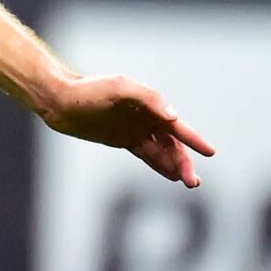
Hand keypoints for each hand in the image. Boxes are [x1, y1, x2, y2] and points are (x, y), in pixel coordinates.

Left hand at [41, 74, 213, 186]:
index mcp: (149, 104)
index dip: (194, 139)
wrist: (60, 100)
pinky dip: (159, 165)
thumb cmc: (89, 90)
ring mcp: (135, 129)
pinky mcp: (122, 139)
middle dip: (185, 161)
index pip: (177, 126)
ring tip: (188, 182)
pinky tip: (171, 176)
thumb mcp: (119, 88)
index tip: (210, 152)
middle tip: (193, 181)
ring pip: (162, 151)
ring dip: (175, 165)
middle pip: (172, 143)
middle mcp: (146, 117)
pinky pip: (146, 154)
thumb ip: (148, 99)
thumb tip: (174, 116)